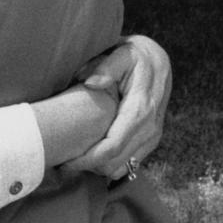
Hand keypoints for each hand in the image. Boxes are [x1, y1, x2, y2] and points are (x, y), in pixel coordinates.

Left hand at [67, 34, 170, 178]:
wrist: (159, 61)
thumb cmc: (136, 56)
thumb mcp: (122, 53)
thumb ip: (106, 66)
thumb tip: (89, 82)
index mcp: (141, 110)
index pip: (113, 146)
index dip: (88, 159)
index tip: (66, 162)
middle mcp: (150, 129)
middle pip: (116, 163)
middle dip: (88, 167)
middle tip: (63, 163)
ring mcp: (152, 137)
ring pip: (124, 167)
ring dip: (98, 169)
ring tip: (75, 160)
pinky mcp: (151, 140)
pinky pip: (130, 163)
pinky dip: (110, 165)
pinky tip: (92, 156)